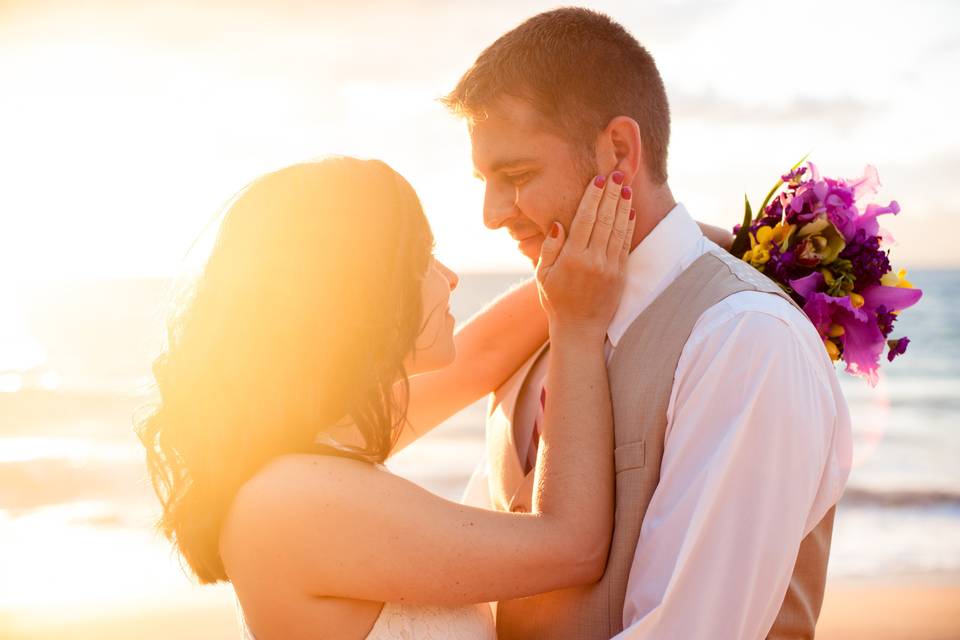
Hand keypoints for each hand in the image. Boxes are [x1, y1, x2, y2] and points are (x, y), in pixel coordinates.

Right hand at [535, 173, 635, 341]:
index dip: (593, 197)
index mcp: (571, 258)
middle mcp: (593, 260)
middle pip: (604, 219)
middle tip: (617, 173)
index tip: (598, 179)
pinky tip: (630, 210)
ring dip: (622, 205)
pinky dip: (628, 225)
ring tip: (625, 185)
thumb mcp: (542, 275)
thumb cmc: (556, 300)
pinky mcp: (620, 274)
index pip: (584, 219)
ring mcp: (609, 267)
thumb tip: (559, 224)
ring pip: (618, 228)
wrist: (579, 329)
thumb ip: (550, 248)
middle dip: (611, 194)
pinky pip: (625, 244)